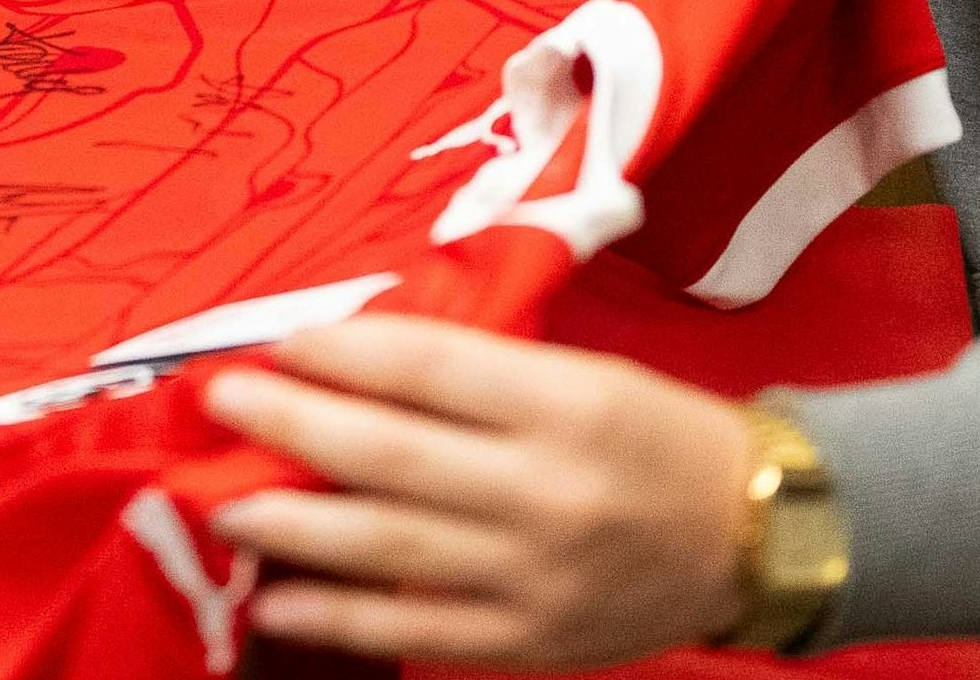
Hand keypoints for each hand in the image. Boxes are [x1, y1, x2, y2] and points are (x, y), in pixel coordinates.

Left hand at [202, 316, 753, 668]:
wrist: (758, 535)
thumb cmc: (656, 436)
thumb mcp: (583, 376)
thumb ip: (477, 377)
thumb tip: (352, 365)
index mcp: (565, 404)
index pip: (428, 368)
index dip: (341, 352)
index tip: (278, 341)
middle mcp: (545, 489)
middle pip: (391, 455)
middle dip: (293, 424)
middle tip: (221, 401)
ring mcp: (533, 574)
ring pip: (388, 546)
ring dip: (293, 526)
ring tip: (224, 506)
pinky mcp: (528, 639)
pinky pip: (413, 627)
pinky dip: (337, 615)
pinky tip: (274, 600)